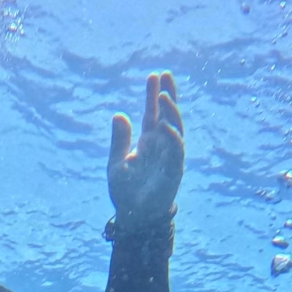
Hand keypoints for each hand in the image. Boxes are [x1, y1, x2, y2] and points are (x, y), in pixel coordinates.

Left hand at [107, 71, 183, 229]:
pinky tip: (164, 125)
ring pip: (175, 128)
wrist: (133, 216)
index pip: (152, 113)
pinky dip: (171, 137)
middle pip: (167, 115)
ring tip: (163, 96)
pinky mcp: (174, 169)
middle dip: (167, 95)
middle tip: (164, 74)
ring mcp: (169, 156)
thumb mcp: (116, 162)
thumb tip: (119, 114)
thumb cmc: (126, 191)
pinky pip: (176, 150)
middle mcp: (161, 145)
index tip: (154, 76)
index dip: (153, 95)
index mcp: (148, 141)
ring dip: (171, 112)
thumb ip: (119, 139)